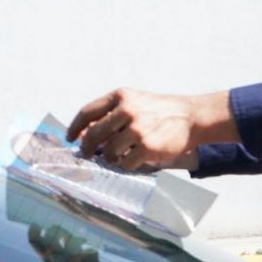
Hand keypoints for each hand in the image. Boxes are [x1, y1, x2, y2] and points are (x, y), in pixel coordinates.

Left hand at [66, 88, 235, 170]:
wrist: (191, 116)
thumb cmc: (159, 111)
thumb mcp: (135, 102)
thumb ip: (112, 114)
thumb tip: (84, 134)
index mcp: (121, 96)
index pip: (87, 113)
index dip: (75, 128)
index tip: (70, 138)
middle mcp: (127, 110)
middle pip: (93, 135)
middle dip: (87, 148)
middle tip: (88, 155)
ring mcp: (137, 129)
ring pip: (109, 152)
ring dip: (110, 158)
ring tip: (118, 157)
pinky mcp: (147, 146)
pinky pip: (125, 163)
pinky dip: (126, 165)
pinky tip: (133, 160)